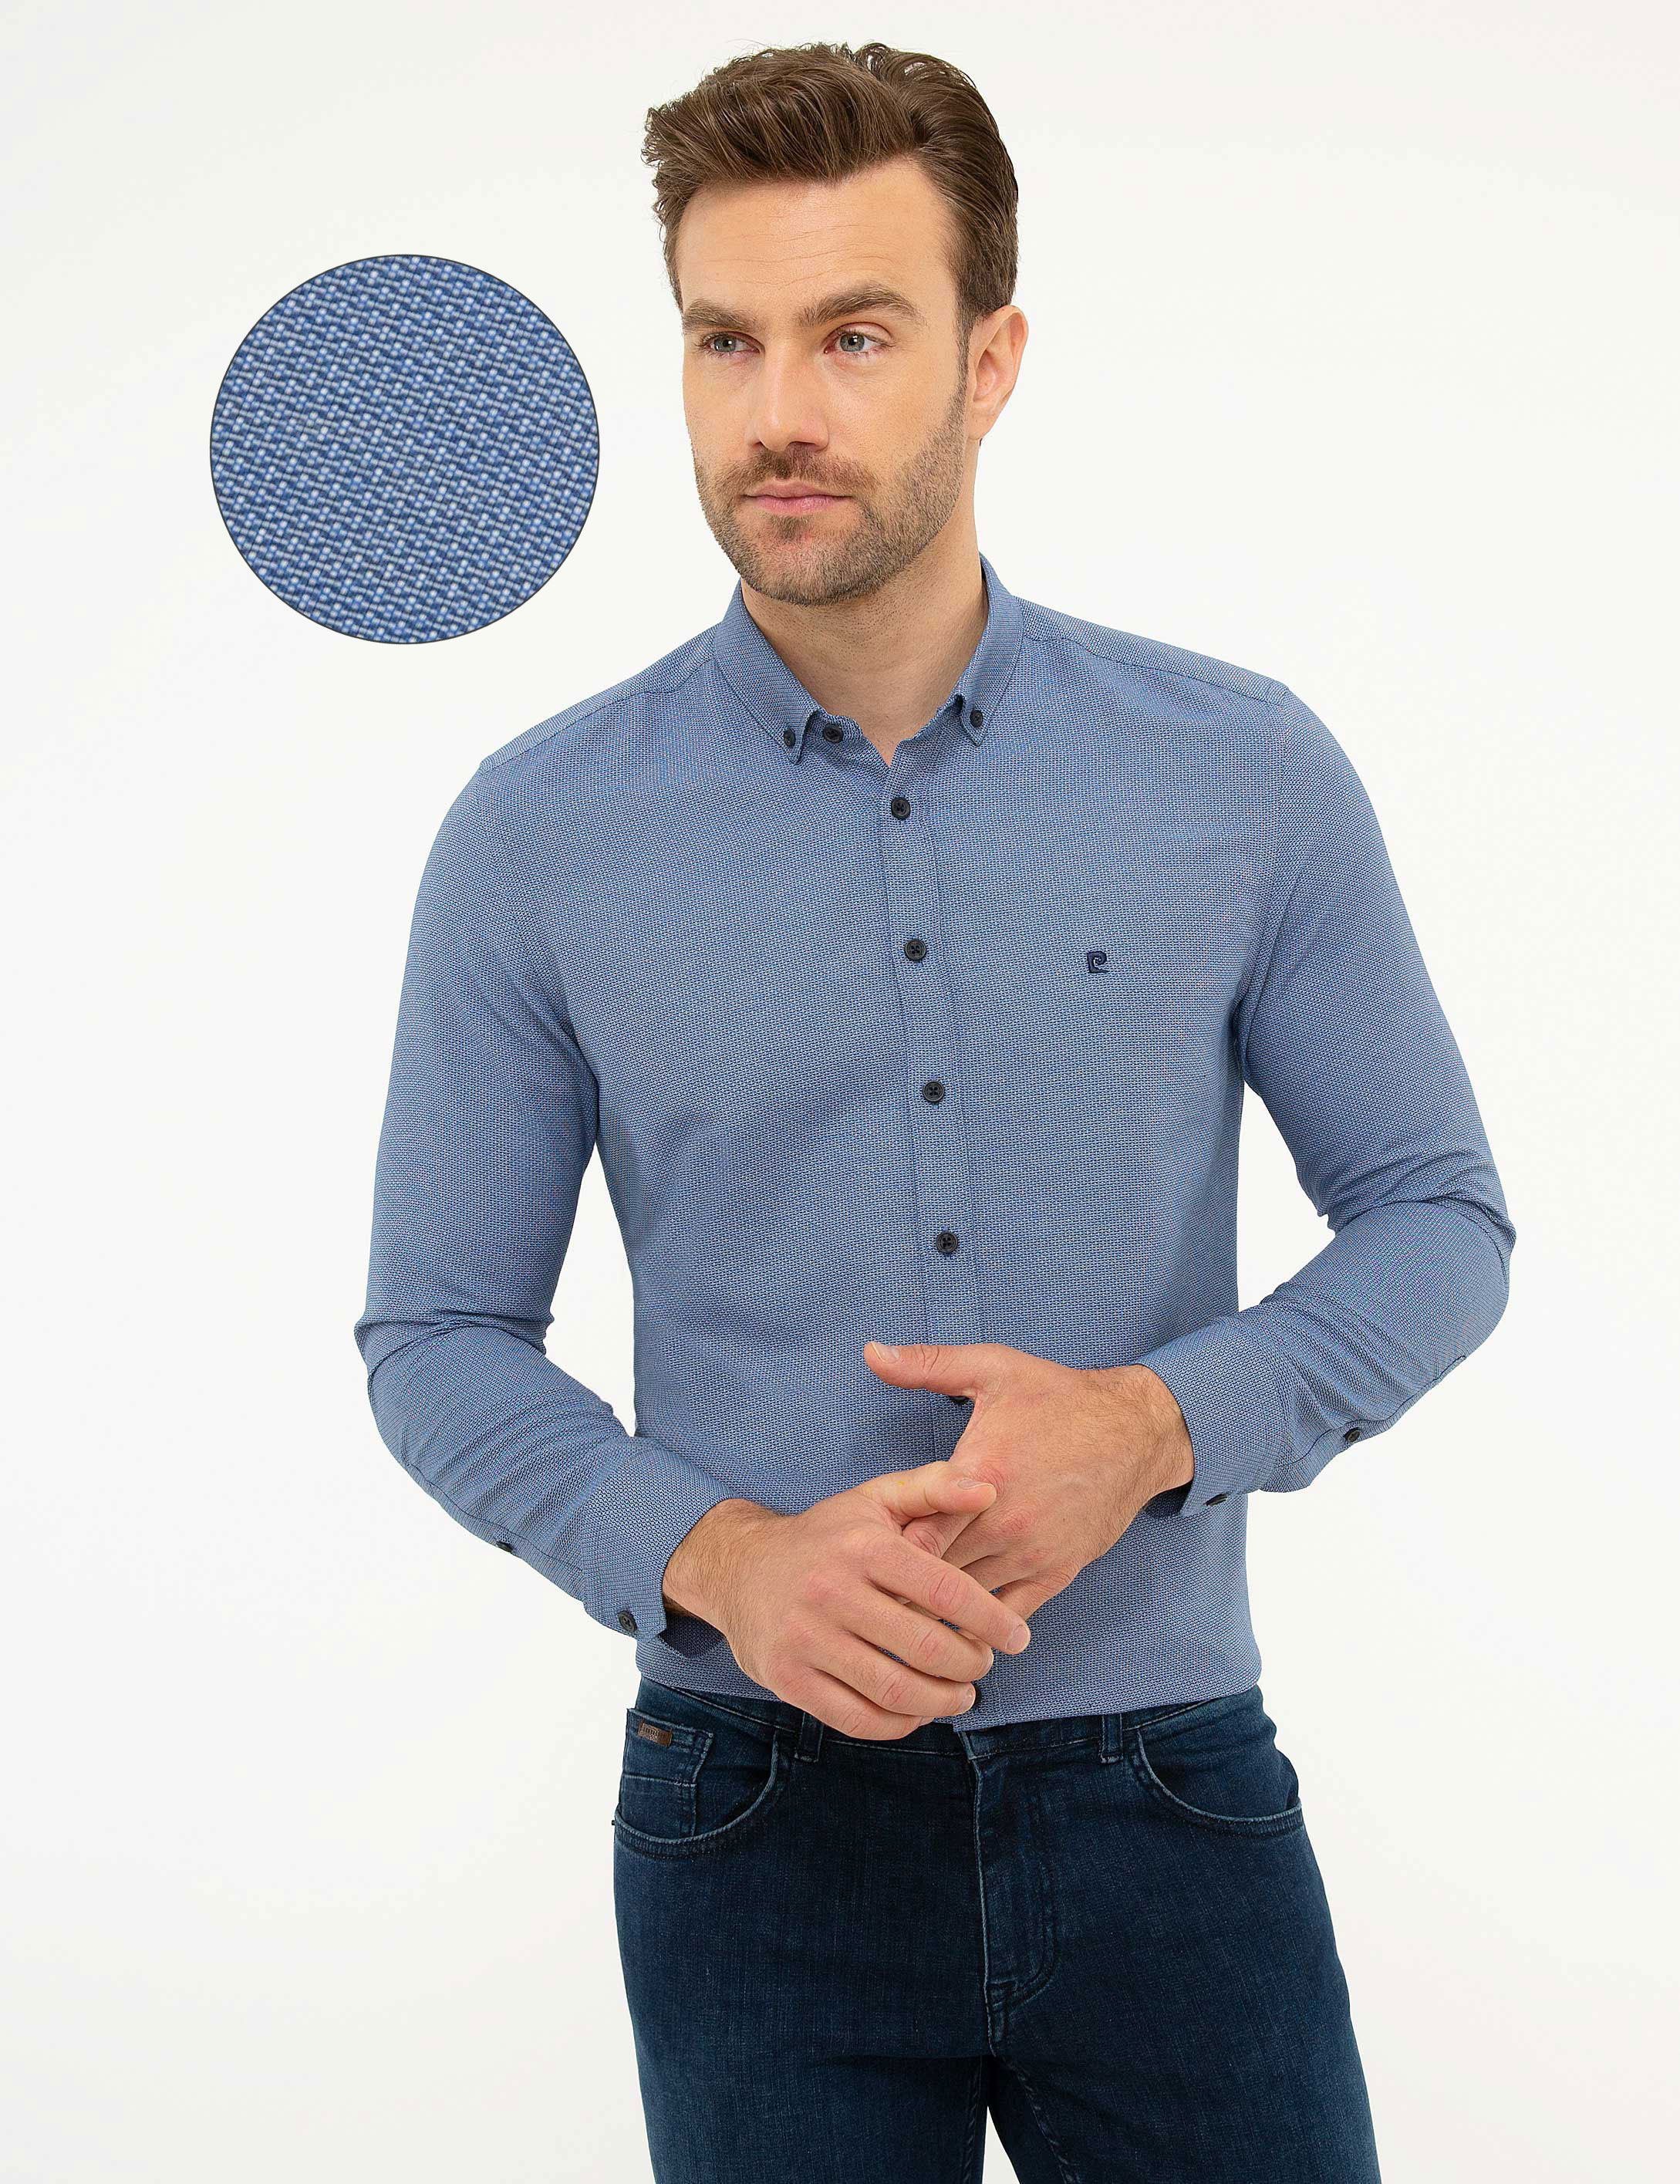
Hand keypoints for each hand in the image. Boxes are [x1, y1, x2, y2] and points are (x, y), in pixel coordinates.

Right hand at [659, 1464, 1034, 1738]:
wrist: (738, 1568)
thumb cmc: (827, 1535)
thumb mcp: (875, 1499)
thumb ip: (934, 1488)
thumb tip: (990, 1490)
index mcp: (862, 1546)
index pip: (945, 1590)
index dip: (992, 1620)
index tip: (1018, 1638)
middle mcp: (831, 1591)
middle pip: (924, 1648)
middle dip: (971, 1664)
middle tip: (984, 1664)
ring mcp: (805, 1639)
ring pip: (894, 1691)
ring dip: (943, 1701)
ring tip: (963, 1694)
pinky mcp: (788, 1678)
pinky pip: (856, 1719)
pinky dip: (899, 1725)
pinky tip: (919, 1712)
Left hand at [863, 1343, 1194, 1622]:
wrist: (1137, 1432)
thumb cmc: (1060, 1398)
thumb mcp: (993, 1367)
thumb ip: (927, 1364)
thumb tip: (870, 1352)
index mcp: (981, 1473)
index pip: (915, 1532)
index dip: (885, 1545)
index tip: (863, 1549)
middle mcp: (1005, 1521)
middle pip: (934, 1573)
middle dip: (901, 1581)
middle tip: (868, 1590)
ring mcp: (1033, 1552)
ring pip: (967, 1600)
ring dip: (935, 1605)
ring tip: (899, 1610)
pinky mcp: (1057, 1572)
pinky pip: (1009, 1616)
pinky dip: (979, 1624)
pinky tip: (953, 1625)